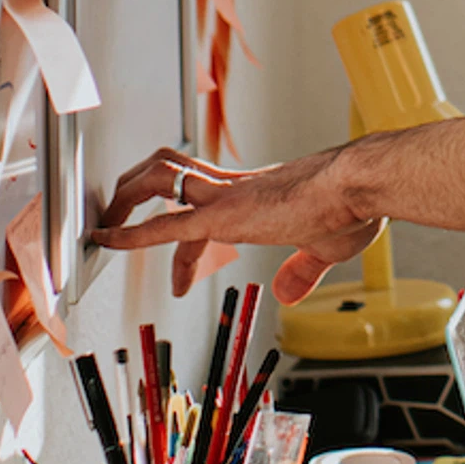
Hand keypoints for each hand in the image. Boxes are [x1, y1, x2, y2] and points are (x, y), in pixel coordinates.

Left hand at [96, 142, 381, 304]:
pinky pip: (165, 225)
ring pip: (158, 181)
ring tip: (104, 226)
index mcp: (256, 193)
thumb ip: (302, 268)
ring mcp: (227, 199)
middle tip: (116, 214)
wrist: (360, 185)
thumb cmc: (354, 207)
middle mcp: (235, 189)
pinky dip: (130, 235)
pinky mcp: (225, 216)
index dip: (181, 233)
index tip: (179, 276)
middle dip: (137, 189)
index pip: (203, 197)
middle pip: (170, 171)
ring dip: (126, 200)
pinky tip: (107, 240)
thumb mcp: (326, 247)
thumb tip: (286, 292)